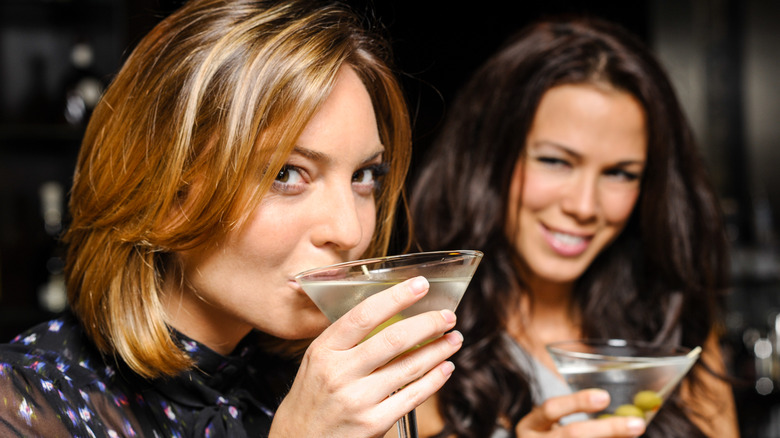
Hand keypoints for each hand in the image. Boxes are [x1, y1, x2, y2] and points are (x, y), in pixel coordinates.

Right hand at [270, 276, 462, 437]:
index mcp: (325, 350)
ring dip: (438, 350)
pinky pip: (412, 396)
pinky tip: (445, 368)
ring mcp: (357, 400)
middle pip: (394, 339)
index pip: (364, 315)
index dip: (396, 297)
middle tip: (448, 316)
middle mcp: (340, 373)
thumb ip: (348, 339)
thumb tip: (392, 313)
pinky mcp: (372, 423)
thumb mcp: (318, 360)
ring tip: (454, 339)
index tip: (420, 285)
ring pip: (409, 367)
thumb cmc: (312, 397)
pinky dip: (434, 379)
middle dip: (428, 324)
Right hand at [515, 389, 646, 436]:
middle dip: (608, 428)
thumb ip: (578, 418)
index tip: (605, 397)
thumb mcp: (551, 425)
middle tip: (638, 424)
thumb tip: (624, 413)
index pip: (551, 409)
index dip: (577, 402)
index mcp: (530, 426)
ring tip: (634, 435)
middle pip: (572, 434)